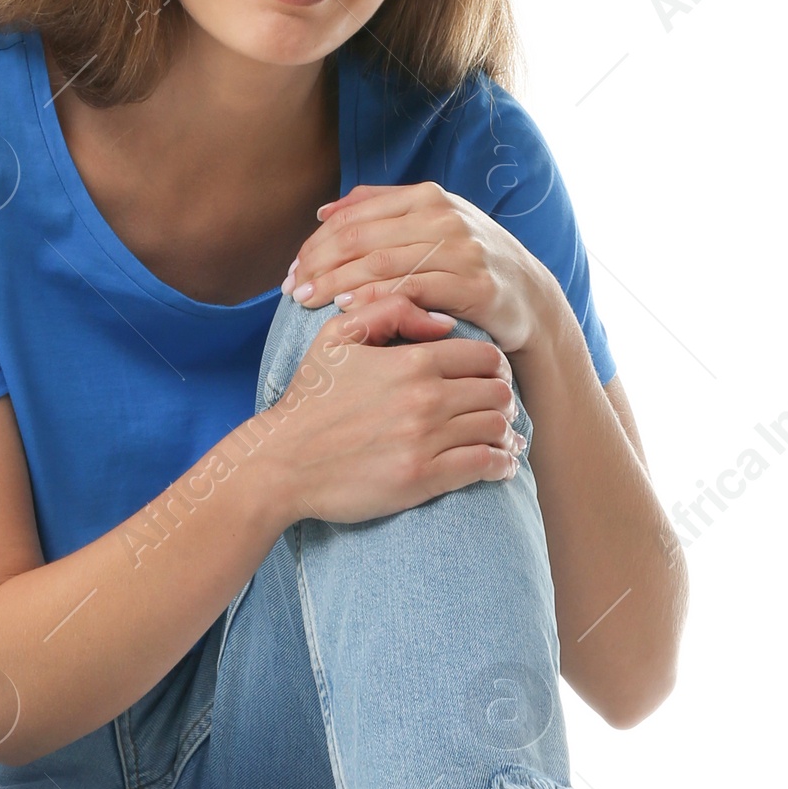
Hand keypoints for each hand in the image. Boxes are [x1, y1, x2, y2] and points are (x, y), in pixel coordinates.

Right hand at [259, 293, 524, 526]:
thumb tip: (443, 322)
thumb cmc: (309, 399)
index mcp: (411, 361)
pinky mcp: (422, 478)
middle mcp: (425, 398)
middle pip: (498, 392)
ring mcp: (425, 440)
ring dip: (506, 434)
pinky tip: (501, 465)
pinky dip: (501, 465)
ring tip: (504, 439)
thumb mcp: (337, 336)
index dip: (495, 367)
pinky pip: (484, 466)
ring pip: (496, 428)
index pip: (485, 357)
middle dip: (504, 399)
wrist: (281, 461)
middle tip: (499, 409)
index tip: (490, 379)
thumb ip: (389, 310)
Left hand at [281, 181, 552, 353]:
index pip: (354, 217)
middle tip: (291, 289)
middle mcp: (444, 216)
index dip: (316, 243)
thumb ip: (381, 211)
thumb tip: (325, 211)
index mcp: (427, 196)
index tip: (292, 270)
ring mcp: (461, 249)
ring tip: (307, 301)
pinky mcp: (474, 285)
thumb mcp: (431, 225)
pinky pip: (412, 290)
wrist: (529, 297)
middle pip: (361, 238)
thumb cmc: (468, 263)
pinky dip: (374, 297)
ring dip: (336, 282)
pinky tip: (348, 308)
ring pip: (381, 263)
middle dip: (318, 264)